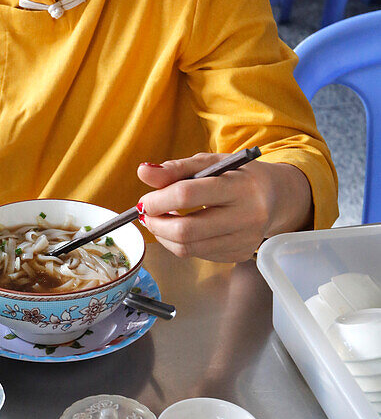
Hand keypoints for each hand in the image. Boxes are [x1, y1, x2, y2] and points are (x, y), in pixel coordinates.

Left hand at [136, 154, 312, 263]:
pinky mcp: (239, 255)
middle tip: (147, 215)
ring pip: (189, 248)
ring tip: (160, 221)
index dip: (158, 200)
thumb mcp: (211, 163)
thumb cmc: (237, 176)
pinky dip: (180, 244)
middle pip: (186, 230)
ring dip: (164, 236)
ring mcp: (245, 240)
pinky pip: (198, 255)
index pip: (188, 194)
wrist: (275, 197)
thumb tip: (143, 171)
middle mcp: (247, 216)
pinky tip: (180, 230)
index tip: (144, 201)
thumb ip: (176, 168)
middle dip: (157, 224)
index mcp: (240, 186)